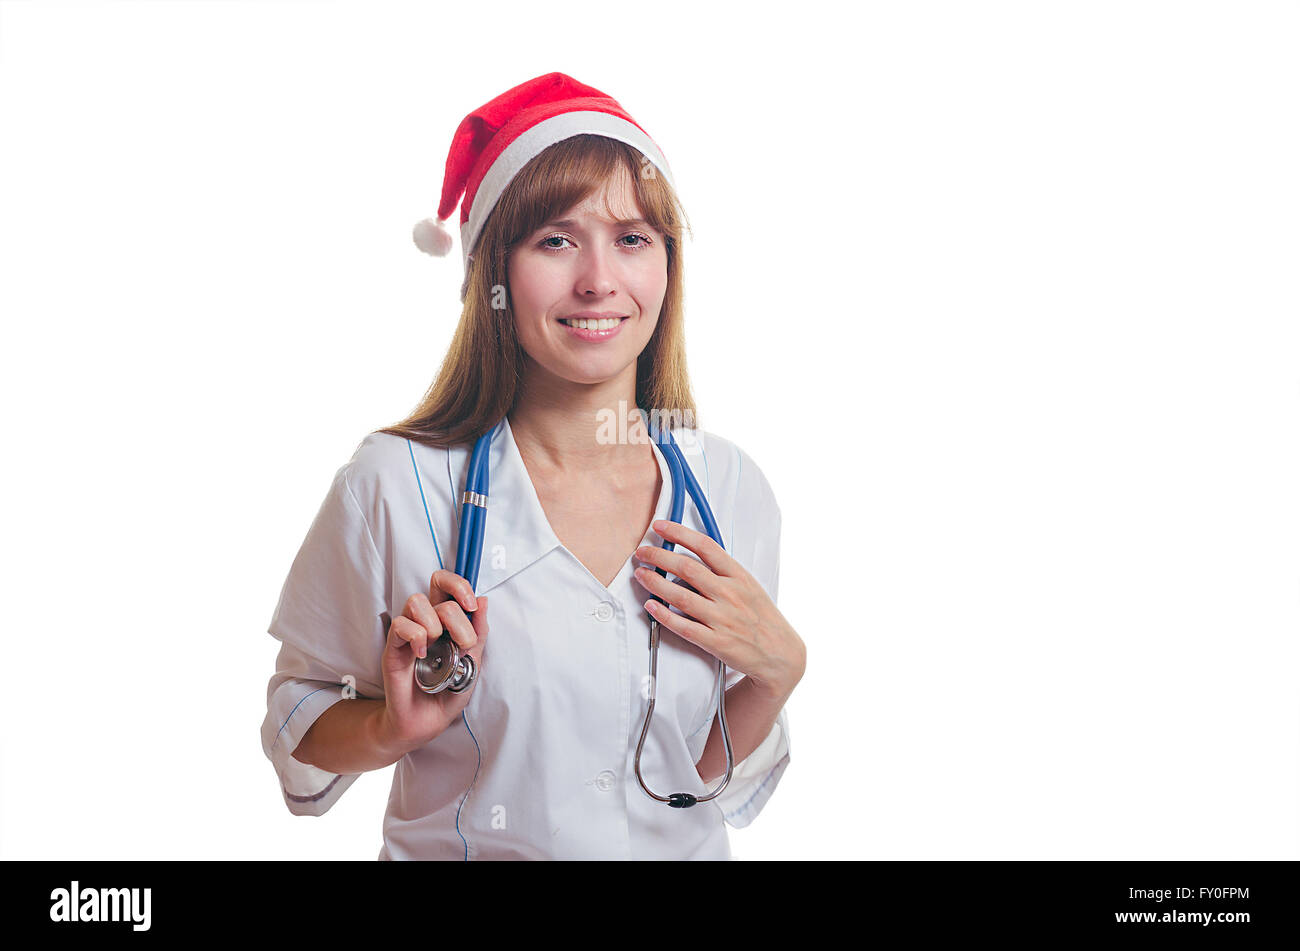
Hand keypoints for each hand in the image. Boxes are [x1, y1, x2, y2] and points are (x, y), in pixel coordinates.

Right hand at [379, 569, 488, 753]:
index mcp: (446, 621)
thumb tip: (483, 601)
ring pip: (416, 601)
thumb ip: (479, 633)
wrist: (426, 723)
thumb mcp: (473, 663)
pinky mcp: (393, 648)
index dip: (460, 584)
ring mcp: (409, 633)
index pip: (446, 583)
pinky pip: (400, 625)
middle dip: (457, 615)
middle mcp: (427, 621)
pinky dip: (416, 636)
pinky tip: (422, 654)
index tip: (472, 604)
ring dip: (434, 623)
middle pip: (435, 585)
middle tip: (463, 644)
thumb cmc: (447, 693)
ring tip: (437, 648)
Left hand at [632, 519, 804, 701]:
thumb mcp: (749, 585)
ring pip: (680, 595)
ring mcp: (722, 618)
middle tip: (642, 552)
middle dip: (659, 556)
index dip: (679, 533)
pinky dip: (663, 615)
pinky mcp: (716, 642)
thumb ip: (723, 570)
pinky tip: (650, 606)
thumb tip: (693, 552)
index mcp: (738, 576)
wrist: (780, 653)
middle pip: (686, 568)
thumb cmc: (761, 617)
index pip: (705, 546)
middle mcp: (729, 594)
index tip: (660, 526)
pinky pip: (683, 626)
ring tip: (640, 574)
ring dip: (654, 582)